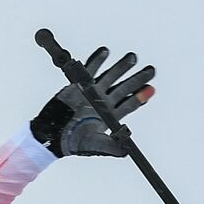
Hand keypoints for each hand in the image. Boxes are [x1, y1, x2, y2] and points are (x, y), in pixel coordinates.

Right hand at [30, 47, 155, 156]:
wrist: (52, 135)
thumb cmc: (74, 142)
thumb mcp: (94, 145)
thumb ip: (110, 146)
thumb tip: (126, 151)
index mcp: (111, 116)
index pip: (129, 104)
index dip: (140, 97)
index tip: (151, 89)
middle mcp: (104, 102)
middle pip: (124, 87)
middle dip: (137, 79)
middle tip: (151, 71)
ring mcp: (92, 92)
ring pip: (111, 76)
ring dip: (121, 67)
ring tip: (132, 57)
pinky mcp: (79, 85)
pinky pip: (90, 70)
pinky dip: (97, 61)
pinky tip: (105, 52)